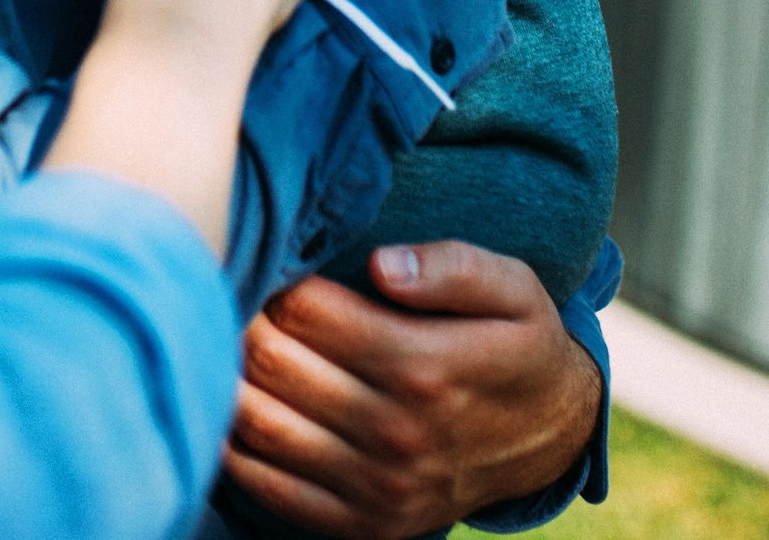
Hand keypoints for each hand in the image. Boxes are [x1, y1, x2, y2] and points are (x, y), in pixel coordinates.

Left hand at [222, 242, 601, 538]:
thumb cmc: (519, 344)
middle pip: (275, 363)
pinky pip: (274, 490)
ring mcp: (379, 485)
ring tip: (215, 338)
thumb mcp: (515, 288)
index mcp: (426, 364)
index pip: (308, 312)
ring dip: (224, 378)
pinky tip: (224, 408)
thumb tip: (382, 263)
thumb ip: (452, 266)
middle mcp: (397, 430)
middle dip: (239, 317)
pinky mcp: (367, 523)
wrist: (553, 438)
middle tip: (225, 287)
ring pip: (262, 425)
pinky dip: (234, 450)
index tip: (263, 255)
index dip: (273, 276)